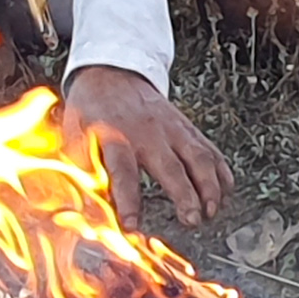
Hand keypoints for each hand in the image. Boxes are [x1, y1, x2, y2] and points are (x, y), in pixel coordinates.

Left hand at [59, 66, 233, 228]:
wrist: (112, 72)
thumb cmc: (91, 109)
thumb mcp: (73, 135)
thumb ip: (79, 170)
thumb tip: (82, 207)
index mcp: (114, 136)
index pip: (122, 171)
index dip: (127, 199)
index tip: (131, 224)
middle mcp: (147, 132)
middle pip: (170, 165)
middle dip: (184, 195)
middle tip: (191, 220)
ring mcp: (171, 128)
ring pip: (198, 156)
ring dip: (209, 186)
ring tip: (211, 211)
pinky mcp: (186, 127)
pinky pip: (209, 149)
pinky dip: (221, 171)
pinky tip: (225, 192)